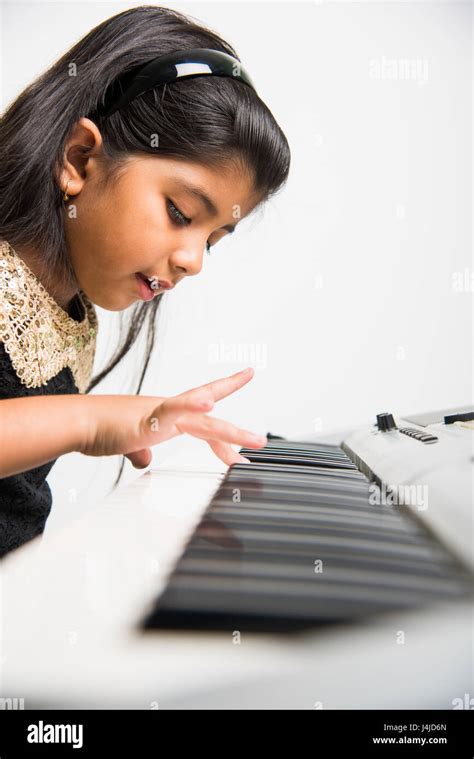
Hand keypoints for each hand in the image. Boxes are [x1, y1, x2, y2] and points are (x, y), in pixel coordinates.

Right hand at [78, 367, 266, 468]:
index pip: (204, 407)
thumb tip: (144, 460)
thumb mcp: (127, 444)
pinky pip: (174, 410)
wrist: (79, 423)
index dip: (226, 395)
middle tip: (261, 441)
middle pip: (212, 419)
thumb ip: (140, 451)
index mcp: (168, 415)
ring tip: (255, 440)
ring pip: (204, 421)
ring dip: (231, 432)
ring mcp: (162, 413)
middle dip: (238, 432)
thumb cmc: (100, 430)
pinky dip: (192, 406)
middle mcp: (170, 411)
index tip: (247, 376)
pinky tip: (209, 405)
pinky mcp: (148, 419)